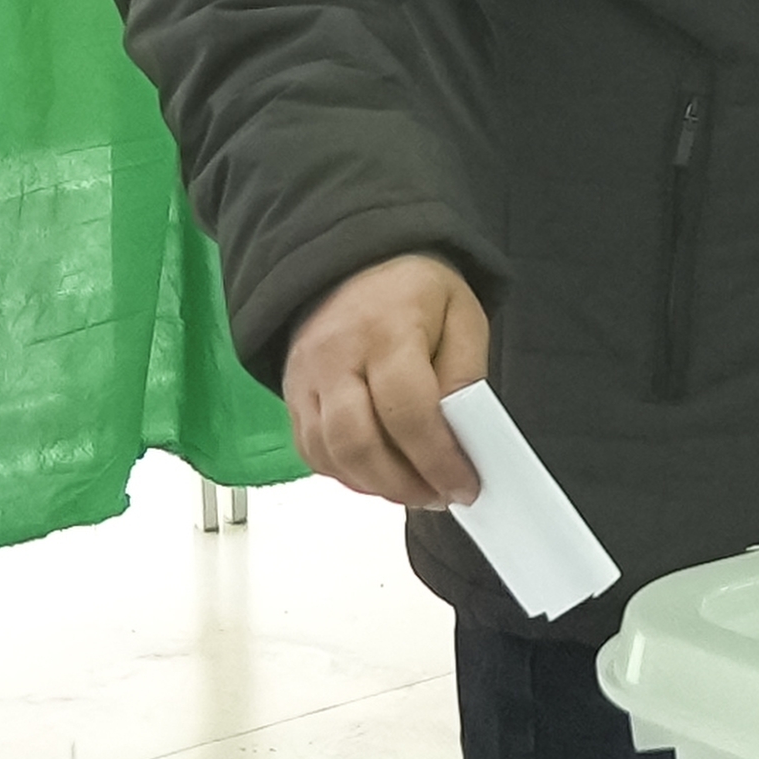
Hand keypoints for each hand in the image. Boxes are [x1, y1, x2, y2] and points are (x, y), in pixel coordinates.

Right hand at [281, 252, 487, 506]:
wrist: (352, 263)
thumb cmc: (412, 291)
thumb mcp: (462, 316)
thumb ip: (466, 377)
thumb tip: (463, 438)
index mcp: (387, 329)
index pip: (408, 411)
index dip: (438, 460)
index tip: (465, 486)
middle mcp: (337, 356)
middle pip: (360, 443)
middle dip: (405, 486)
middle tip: (439, 496)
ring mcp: (307, 378)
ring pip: (332, 456)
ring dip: (378, 488)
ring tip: (416, 489)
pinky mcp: (293, 397)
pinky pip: (314, 454)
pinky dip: (349, 476)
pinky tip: (382, 475)